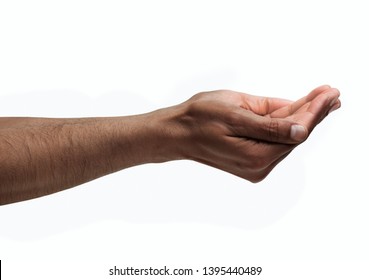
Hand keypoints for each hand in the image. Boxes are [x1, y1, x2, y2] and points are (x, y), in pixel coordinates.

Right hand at [173, 85, 339, 181]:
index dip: (314, 111)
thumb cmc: (199, 118)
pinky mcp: (251, 160)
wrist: (177, 132)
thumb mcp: (235, 114)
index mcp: (255, 157)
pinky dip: (285, 124)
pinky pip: (274, 139)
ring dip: (301, 117)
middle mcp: (259, 167)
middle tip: (332, 94)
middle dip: (312, 113)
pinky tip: (298, 112)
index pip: (295, 132)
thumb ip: (270, 125)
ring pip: (285, 137)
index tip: (330, 93)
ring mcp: (255, 166)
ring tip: (322, 100)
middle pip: (293, 136)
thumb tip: (302, 130)